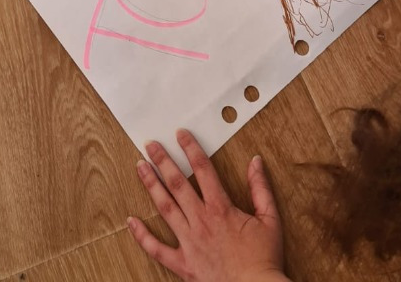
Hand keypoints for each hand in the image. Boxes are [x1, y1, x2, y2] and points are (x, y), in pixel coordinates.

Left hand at [129, 131, 288, 281]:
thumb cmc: (264, 259)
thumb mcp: (270, 220)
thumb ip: (261, 188)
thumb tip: (255, 161)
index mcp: (221, 208)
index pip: (203, 169)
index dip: (191, 148)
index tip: (180, 134)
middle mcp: (201, 221)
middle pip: (178, 183)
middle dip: (162, 161)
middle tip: (150, 144)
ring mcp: (189, 242)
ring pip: (165, 208)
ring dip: (151, 185)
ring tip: (140, 167)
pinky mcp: (183, 264)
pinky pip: (157, 249)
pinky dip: (142, 236)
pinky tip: (131, 221)